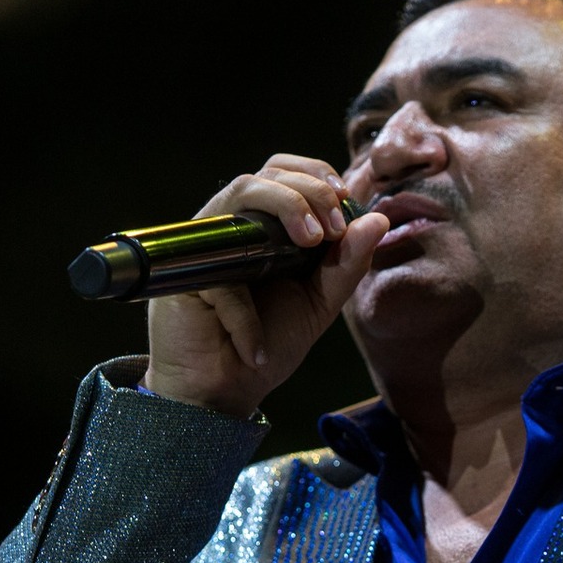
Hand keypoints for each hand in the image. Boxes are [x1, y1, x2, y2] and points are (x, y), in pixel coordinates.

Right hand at [143, 154, 389, 416]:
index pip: (289, 173)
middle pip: (268, 173)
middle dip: (309, 189)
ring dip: (285, 205)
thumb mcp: (320, 302)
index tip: (346, 203)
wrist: (226, 390)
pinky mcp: (184, 275)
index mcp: (268, 227)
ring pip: (242, 191)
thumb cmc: (270, 341)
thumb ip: (347, 263)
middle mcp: (235, 226)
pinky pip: (223, 277)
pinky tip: (257, 350)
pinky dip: (246, 317)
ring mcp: (206, 245)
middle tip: (331, 229)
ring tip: (310, 242)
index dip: (319, 176)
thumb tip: (378, 220)